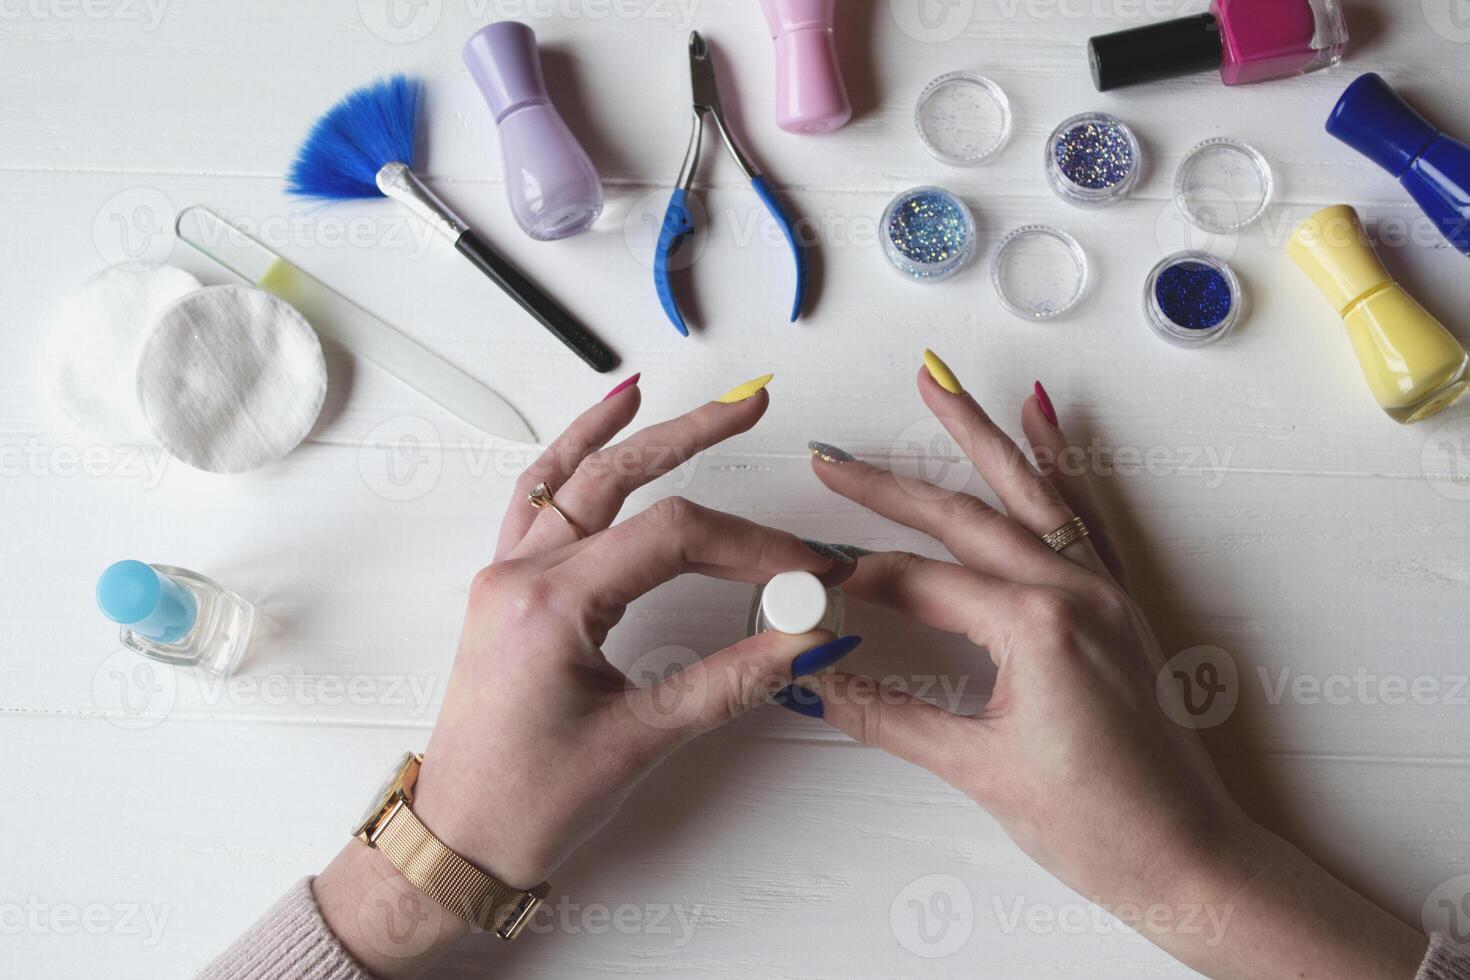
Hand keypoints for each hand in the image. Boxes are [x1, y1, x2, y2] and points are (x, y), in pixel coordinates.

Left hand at [315, 376, 856, 977]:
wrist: (454, 841)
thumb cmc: (528, 804)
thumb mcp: (641, 742)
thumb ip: (731, 680)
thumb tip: (807, 637)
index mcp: (550, 605)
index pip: (672, 537)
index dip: (751, 544)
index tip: (807, 569)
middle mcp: (521, 575)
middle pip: (618, 479)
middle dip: (690, 437)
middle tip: (753, 407)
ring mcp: (506, 577)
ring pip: (569, 477)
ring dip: (624, 434)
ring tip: (666, 391)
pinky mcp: (507, 591)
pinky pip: (534, 503)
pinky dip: (568, 460)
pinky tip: (598, 433)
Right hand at [804, 354, 1426, 979]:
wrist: (1192, 859)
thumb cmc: (1102, 826)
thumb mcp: (977, 769)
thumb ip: (886, 713)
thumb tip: (812, 678)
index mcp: (1036, 626)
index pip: (918, 583)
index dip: (851, 579)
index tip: (800, 577)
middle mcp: (1074, 590)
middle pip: (963, 518)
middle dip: (889, 486)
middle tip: (830, 458)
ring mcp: (1105, 590)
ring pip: (1029, 492)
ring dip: (979, 437)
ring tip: (937, 384)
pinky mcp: (1121, 603)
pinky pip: (1085, 514)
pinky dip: (1059, 464)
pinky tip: (1043, 420)